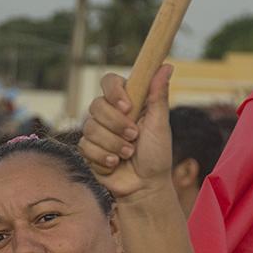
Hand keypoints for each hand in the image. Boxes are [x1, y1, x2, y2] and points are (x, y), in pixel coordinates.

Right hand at [79, 64, 174, 203]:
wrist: (145, 187)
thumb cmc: (156, 155)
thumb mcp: (160, 124)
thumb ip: (158, 96)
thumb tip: (167, 66)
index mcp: (127, 102)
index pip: (109, 81)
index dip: (114, 91)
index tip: (127, 106)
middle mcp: (109, 113)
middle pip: (96, 105)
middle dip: (116, 125)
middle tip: (134, 137)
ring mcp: (97, 131)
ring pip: (90, 128)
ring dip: (112, 144)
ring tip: (128, 154)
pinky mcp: (88, 149)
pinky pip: (85, 147)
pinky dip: (103, 157)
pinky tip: (115, 164)